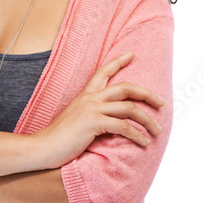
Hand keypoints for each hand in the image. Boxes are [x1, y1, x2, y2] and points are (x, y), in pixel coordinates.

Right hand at [34, 51, 163, 168]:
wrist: (42, 147)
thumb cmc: (57, 138)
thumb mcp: (75, 120)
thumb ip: (89, 115)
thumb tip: (105, 121)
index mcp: (85, 95)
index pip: (103, 72)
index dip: (118, 61)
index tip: (132, 54)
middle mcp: (90, 98)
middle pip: (126, 88)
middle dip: (147, 94)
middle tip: (161, 102)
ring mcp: (92, 109)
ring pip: (129, 108)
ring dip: (147, 120)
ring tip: (157, 130)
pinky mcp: (93, 123)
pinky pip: (124, 127)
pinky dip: (137, 135)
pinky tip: (144, 143)